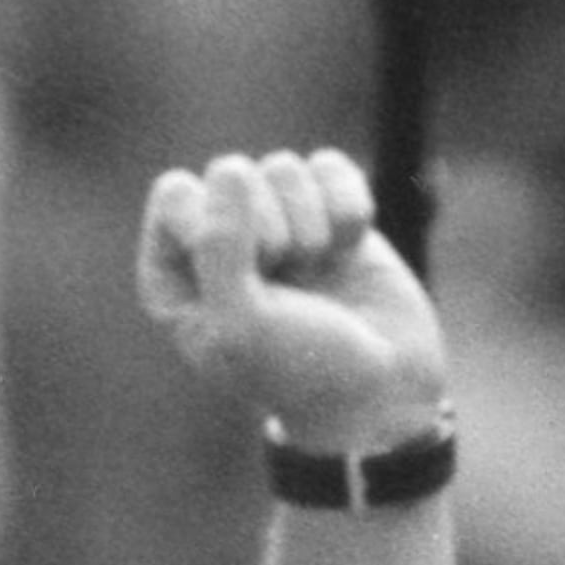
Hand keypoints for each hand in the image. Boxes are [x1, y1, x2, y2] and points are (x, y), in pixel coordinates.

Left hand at [135, 144, 448, 453]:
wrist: (387, 395)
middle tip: (291, 284)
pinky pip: (330, 169)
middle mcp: (220, 241)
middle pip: (233, 176)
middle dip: (273, 228)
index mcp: (177, 271)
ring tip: (319, 273)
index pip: (179, 195)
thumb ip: (219, 246)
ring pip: (284, 169)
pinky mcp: (330, 213)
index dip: (218, 227)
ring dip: (313, 225)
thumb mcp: (243, 325)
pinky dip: (348, 207)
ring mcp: (278, 222)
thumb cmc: (305, 373)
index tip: (251, 278)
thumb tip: (232, 169)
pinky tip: (351, 249)